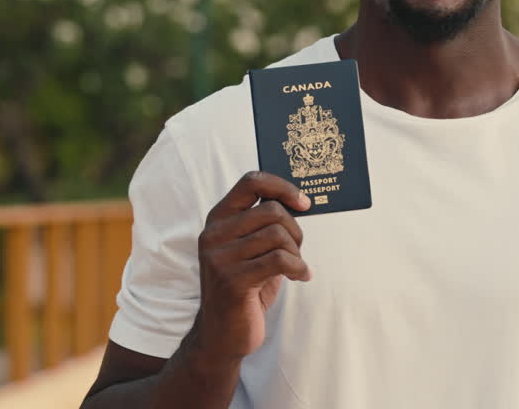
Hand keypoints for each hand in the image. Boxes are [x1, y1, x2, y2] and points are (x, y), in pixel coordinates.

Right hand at [194, 171, 311, 358]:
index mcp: (218, 219)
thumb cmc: (245, 287)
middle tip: (297, 250)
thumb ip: (266, 225)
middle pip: (271, 210)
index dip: (282, 187)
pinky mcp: (232, 281)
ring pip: (277, 235)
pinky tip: (300, 276)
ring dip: (296, 252)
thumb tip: (302, 201)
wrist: (222, 335)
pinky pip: (280, 260)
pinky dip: (298, 268)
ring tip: (295, 266)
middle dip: (295, 230)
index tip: (304, 203)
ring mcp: (220, 258)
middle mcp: (214, 234)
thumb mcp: (252, 249)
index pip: (251, 182)